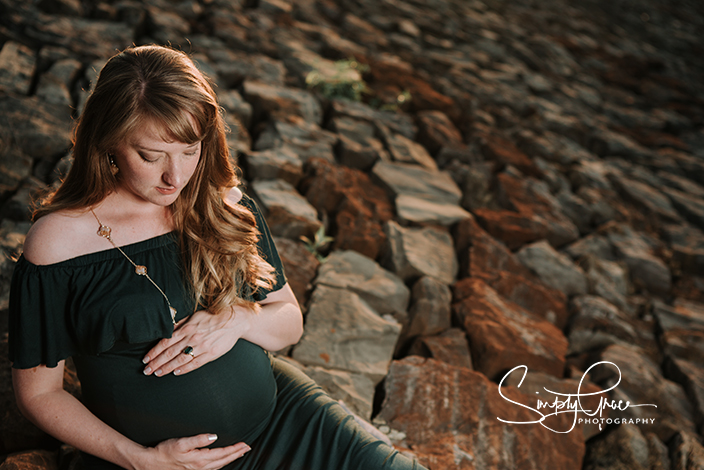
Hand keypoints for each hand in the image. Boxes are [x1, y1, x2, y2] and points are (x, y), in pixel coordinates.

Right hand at [135, 433, 250, 469]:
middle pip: (224, 460)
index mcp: (200, 459)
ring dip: (230, 458)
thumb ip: (199, 439)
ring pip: (219, 465)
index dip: (234, 448)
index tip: (245, 444)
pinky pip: (212, 468)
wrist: (152, 463)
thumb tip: (214, 436)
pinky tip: (222, 461)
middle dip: (236, 454)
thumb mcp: (181, 442)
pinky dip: (221, 464)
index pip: (222, 453)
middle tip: (247, 448)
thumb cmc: (165, 452)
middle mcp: (201, 467)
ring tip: (239, 453)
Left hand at [142, 308, 253, 376]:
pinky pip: (195, 364)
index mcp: (187, 328)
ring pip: (180, 360)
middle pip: (170, 353)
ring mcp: (202, 347)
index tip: (146, 358)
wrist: (235, 320)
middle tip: (146, 370)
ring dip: (166, 368)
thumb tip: (168, 328)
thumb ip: (181, 323)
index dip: (154, 351)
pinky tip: (176, 373)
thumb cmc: (214, 316)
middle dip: (156, 362)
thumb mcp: (195, 315)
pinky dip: (184, 369)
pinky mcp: (211, 354)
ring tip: (157, 373)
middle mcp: (192, 338)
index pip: (166, 341)